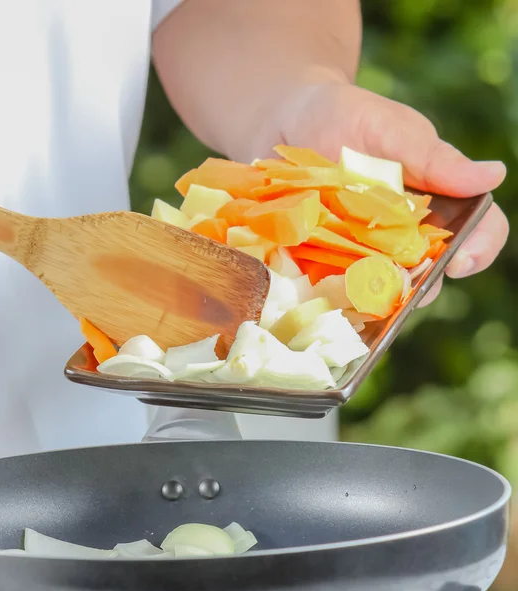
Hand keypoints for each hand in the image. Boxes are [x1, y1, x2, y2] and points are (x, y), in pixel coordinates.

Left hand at [246, 81, 508, 305]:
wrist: (276, 121)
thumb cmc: (339, 115)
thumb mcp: (386, 128)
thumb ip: (431, 157)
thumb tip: (494, 175)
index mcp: (434, 200)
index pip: (475, 231)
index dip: (477, 249)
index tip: (457, 261)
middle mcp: (401, 235)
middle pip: (426, 274)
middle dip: (414, 284)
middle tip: (392, 279)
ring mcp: (360, 253)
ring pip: (378, 291)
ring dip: (368, 295)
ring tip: (350, 286)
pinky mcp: (320, 262)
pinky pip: (330, 291)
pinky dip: (327, 295)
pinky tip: (316, 292)